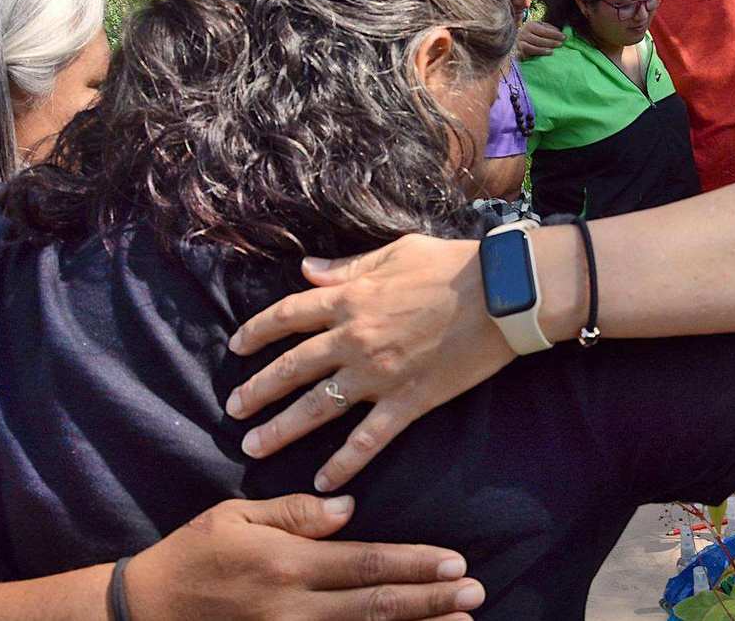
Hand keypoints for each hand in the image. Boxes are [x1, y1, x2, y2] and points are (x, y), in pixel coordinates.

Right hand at [125, 494, 483, 620]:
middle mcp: (293, 609)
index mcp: (287, 565)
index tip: (456, 563)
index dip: (415, 564)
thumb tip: (348, 509)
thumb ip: (294, 513)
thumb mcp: (235, 517)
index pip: (366, 563)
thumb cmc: (190, 557)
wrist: (138, 615)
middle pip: (376, 605)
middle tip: (476, 594)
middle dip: (431, 601)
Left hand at [226, 237, 513, 490]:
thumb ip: (348, 266)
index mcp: (350, 299)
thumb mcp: (395, 252)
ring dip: (281, 430)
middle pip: (291, 368)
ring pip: (317, 407)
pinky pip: (368, 438)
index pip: (287, 315)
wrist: (502, 294)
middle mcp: (353, 339)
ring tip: (253, 447)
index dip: (257, 331)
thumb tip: (307, 270)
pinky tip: (324, 481)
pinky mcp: (408, 400)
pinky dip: (344, 462)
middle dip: (257, 390)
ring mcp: (379, 374)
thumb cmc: (452, 265)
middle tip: (232, 410)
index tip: (237, 346)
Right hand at [517, 20, 563, 57]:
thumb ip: (550, 29)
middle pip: (537, 39)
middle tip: (560, 45)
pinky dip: (530, 55)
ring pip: (530, 47)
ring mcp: (519, 42)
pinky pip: (523, 54)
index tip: (564, 37)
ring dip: (541, 50)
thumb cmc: (535, 33)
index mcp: (530, 25)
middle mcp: (523, 33)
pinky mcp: (517, 51)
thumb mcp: (542, 27)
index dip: (554, 34)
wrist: (518, 37)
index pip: (544, 30)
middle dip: (550, 42)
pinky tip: (539, 58)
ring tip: (552, 52)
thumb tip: (560, 33)